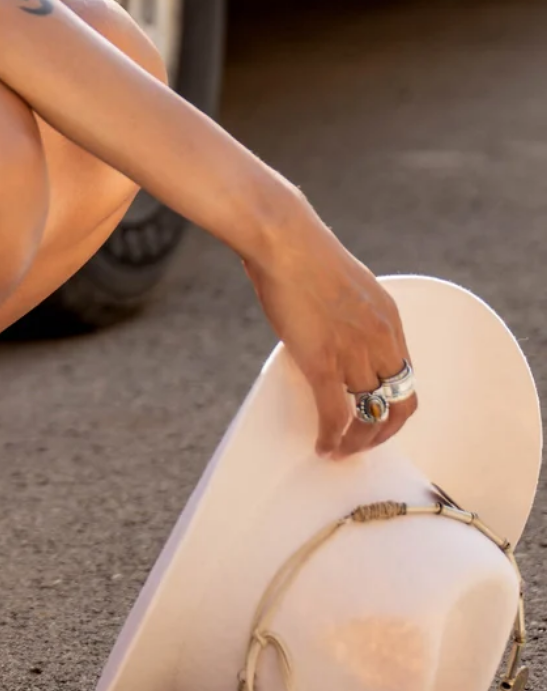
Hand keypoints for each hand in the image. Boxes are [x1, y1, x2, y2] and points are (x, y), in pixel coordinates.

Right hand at [242, 204, 417, 458]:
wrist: (283, 239)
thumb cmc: (300, 250)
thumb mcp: (342, 283)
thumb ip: (346, 312)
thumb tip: (328, 329)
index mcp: (388, 319)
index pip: (405, 375)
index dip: (393, 403)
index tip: (374, 413)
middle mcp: (381, 340)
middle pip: (399, 403)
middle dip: (383, 432)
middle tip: (363, 444)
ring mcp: (354, 353)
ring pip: (369, 416)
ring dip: (356, 441)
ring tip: (338, 451)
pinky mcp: (324, 362)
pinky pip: (337, 415)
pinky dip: (333, 438)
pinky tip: (322, 446)